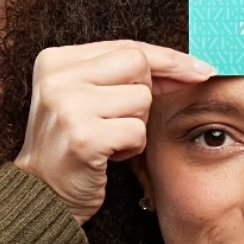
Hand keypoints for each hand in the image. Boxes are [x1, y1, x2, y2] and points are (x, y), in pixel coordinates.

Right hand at [13, 39, 215, 224]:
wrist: (43, 196)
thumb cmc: (73, 148)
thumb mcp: (87, 100)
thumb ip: (123, 77)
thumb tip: (188, 67)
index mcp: (56, 61)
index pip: (127, 46)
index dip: (167, 60)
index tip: (200, 69)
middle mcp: (58, 78)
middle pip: (138, 66)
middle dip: (143, 98)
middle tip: (118, 122)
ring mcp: (68, 106)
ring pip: (142, 100)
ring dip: (136, 126)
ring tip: (109, 140)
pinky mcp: (84, 137)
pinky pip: (138, 131)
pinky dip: (132, 148)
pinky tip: (108, 156)